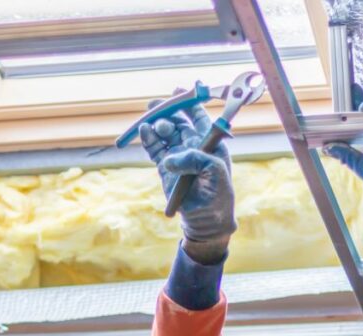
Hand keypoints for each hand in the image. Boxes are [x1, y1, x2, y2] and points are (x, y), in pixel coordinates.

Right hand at [139, 97, 236, 250]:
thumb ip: (195, 160)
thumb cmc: (217, 194)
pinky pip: (154, 148)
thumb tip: (168, 160)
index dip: (190, 102)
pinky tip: (144, 131)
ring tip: (153, 125)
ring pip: (163, 132)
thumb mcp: (215, 172)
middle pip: (177, 120)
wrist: (206, 218)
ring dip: (157, 124)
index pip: (198, 115)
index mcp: (209, 141)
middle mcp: (192, 144)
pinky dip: (148, 139)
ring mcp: (177, 154)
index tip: (179, 90)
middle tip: (156, 107)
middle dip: (166, 111)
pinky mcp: (164, 166)